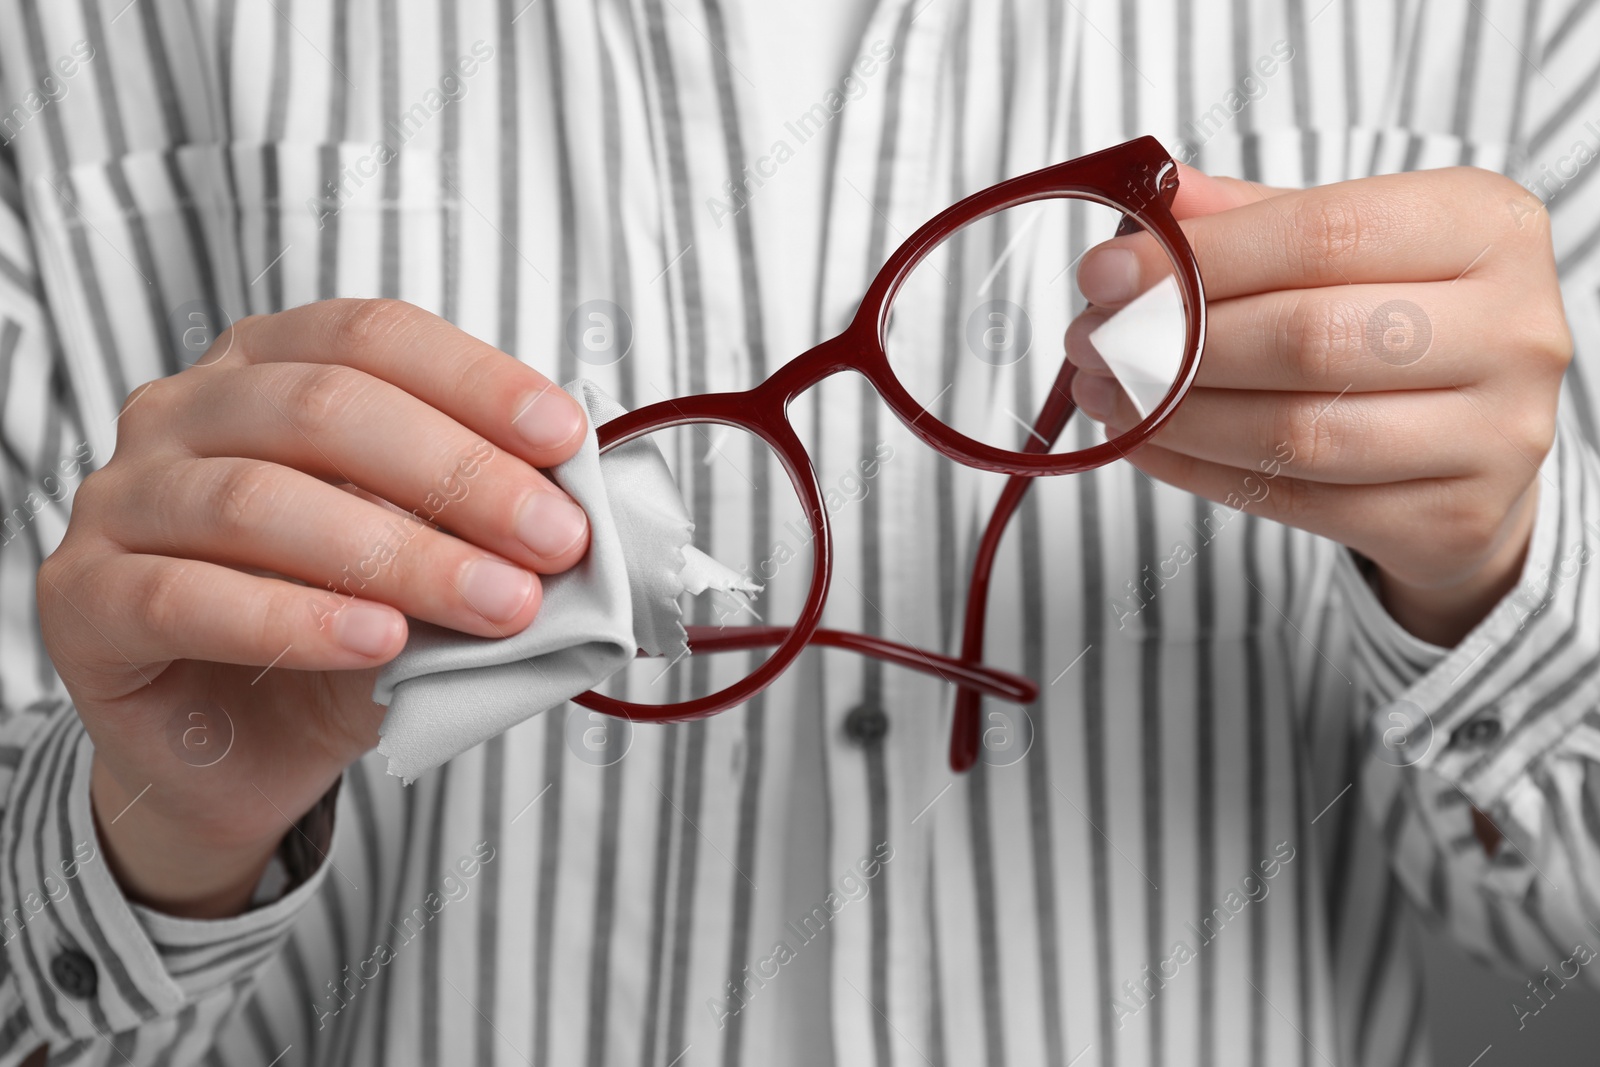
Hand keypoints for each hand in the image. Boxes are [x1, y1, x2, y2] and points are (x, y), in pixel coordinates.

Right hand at [38, 299, 590, 916]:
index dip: (476, 380)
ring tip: (501, 605)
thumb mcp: (429, 570)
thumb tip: (581, 513)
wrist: (241, 754)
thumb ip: (483, 530)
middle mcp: (182, 410)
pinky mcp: (82, 599)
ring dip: (400, 554)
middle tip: (556, 542)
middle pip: (324, 408)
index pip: (373, 335)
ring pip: (260, 500)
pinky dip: (297, 619)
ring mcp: (121, 499)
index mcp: (268, 367)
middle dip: (460, 475)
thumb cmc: (343, 637)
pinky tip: (381, 643)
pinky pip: (188, 597)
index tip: (566, 439)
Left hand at [1069, 166, 1571, 646]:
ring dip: (1172, 415)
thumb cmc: (1397, 314)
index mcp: (1486, 227)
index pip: (1324, 235)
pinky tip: (1143, 442)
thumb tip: (1149, 203)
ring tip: (1103, 392)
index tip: (1102, 275)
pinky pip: (1295, 502)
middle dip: (1171, 343)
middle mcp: (1512, 329)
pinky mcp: (1452, 518)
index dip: (1199, 259)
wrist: (1477, 437)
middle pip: (1306, 339)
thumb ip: (1252, 217)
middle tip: (1089, 342)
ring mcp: (1494, 434)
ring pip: (1295, 432)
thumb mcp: (1347, 243)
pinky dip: (1198, 471)